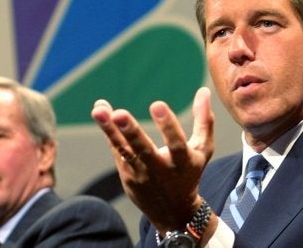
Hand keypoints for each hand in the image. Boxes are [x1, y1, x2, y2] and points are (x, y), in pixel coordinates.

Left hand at [91, 87, 214, 231]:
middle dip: (131, 131)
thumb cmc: (190, 172)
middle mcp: (160, 169)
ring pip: (124, 149)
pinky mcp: (127, 175)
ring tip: (98, 110)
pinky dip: (109, 132)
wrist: (174, 212)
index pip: (176, 143)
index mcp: (183, 161)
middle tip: (119, 114)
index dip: (167, 125)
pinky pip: (117, 150)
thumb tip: (204, 90)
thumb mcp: (203, 149)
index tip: (157, 104)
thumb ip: (204, 120)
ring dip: (110, 129)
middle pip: (144, 149)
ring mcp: (141, 174)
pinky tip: (101, 112)